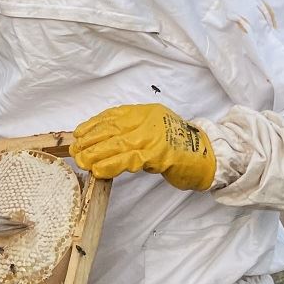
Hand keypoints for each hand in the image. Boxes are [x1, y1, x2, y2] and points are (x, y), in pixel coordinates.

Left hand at [71, 103, 215, 191]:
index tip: (78, 134)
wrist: (208, 156)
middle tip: (75, 151)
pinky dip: (112, 165)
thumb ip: (133, 131)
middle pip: (111, 129)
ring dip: (96, 154)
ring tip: (82, 162)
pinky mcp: (159, 154)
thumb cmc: (177, 145)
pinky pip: (130, 160)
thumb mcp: (153, 130)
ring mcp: (154, 137)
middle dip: (90, 140)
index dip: (92, 125)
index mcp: (145, 112)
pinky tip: (100, 170)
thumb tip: (102, 141)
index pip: (112, 116)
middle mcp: (148, 120)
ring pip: (117, 144)